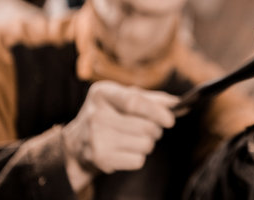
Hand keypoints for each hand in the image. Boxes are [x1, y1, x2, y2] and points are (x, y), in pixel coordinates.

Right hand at [62, 80, 177, 190]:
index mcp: (102, 93)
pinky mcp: (100, 158)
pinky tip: (124, 150)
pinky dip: (137, 157)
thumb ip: (151, 99)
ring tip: (132, 139)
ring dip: (146, 144)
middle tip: (148, 129)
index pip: (134, 101)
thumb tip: (178, 103)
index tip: (170, 120)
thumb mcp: (121, 98)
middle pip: (145, 126)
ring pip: (145, 144)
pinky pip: (138, 160)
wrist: (75, 143)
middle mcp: (96, 114)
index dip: (156, 111)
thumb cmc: (107, 115)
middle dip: (154, 130)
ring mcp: (96, 138)